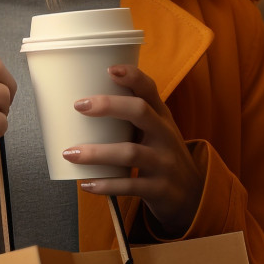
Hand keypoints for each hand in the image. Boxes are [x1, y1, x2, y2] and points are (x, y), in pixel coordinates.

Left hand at [62, 64, 204, 236]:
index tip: (109, 69)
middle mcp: (165, 135)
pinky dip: (106, 184)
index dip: (132, 76)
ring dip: (97, 153)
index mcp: (162, 116)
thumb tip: (84, 102)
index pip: (150, 89)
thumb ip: (132, 116)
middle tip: (79, 105)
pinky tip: (87, 184)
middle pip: (140, 112)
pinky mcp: (159, 188)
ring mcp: (163, 162)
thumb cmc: (162, 154)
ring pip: (130, 152)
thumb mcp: (156, 130)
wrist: (192, 194)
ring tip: (70, 153)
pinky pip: (130, 185)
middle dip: (109, 105)